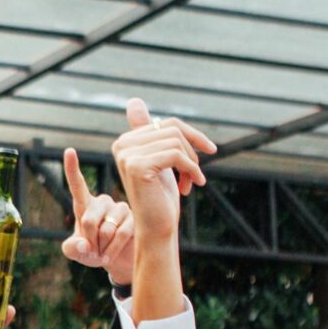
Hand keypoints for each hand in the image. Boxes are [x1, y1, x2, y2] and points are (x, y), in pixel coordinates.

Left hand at [59, 149, 135, 286]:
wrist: (116, 262)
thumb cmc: (92, 252)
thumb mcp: (76, 252)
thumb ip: (71, 248)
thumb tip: (83, 244)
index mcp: (85, 205)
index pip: (77, 185)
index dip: (72, 168)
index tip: (69, 151)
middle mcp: (103, 202)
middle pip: (88, 219)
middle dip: (87, 240)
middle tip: (91, 249)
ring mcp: (120, 208)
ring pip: (106, 229)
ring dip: (101, 246)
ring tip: (102, 251)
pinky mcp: (135, 218)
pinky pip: (121, 234)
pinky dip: (112, 250)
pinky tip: (110, 254)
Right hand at [110, 99, 215, 244]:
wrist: (156, 228)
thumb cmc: (161, 197)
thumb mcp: (160, 159)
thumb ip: (148, 132)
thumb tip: (133, 100)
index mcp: (125, 141)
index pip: (167, 123)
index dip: (191, 137)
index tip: (206, 152)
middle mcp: (121, 145)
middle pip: (173, 129)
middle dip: (192, 150)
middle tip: (196, 174)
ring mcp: (127, 155)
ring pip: (176, 142)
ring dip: (193, 163)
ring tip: (192, 181)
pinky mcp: (137, 166)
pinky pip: (176, 154)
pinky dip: (191, 170)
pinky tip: (192, 185)